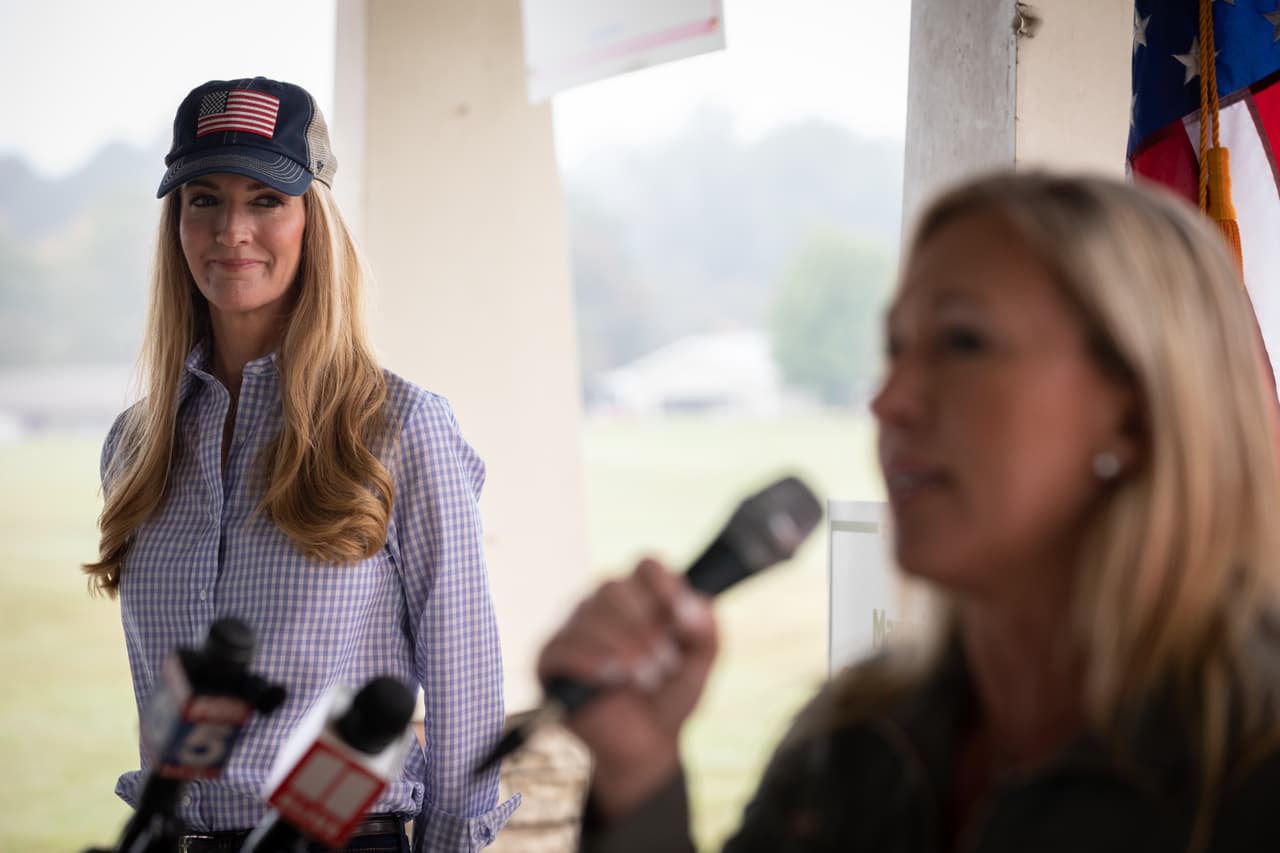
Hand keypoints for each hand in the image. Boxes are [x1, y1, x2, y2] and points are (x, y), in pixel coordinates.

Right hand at [537, 558, 717, 819]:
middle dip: (643, 627)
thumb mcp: (700, 664)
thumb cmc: (669, 696)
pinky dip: (592, 661)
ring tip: (646, 679)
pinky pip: (564, 646)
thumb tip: (692, 605)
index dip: (663, 584)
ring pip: (589, 615)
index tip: (680, 614)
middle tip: (666, 663)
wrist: (644, 746)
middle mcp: (602, 604)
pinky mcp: (550, 658)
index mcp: (640, 596)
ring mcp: (572, 627)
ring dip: (624, 648)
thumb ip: (706, 631)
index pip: (646, 565)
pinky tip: (614, 679)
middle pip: (613, 586)